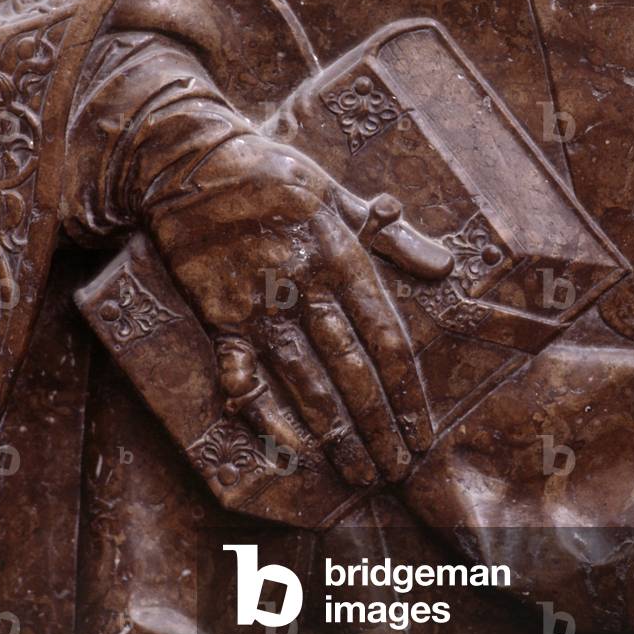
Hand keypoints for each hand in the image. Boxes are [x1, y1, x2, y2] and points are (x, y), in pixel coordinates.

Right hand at [144, 134, 452, 485]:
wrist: (189, 163)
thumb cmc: (271, 174)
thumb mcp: (338, 193)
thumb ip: (390, 235)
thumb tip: (444, 266)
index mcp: (342, 258)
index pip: (386, 338)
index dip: (408, 392)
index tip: (422, 431)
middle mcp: (306, 288)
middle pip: (352, 370)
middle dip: (377, 425)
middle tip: (394, 469)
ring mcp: (261, 305)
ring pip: (305, 380)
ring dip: (333, 432)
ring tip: (356, 470)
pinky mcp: (221, 314)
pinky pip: (244, 373)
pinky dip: (264, 410)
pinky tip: (289, 444)